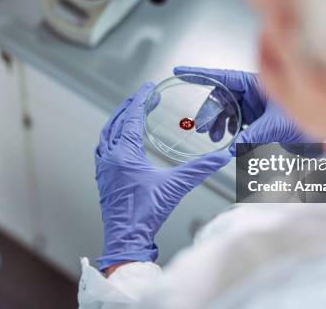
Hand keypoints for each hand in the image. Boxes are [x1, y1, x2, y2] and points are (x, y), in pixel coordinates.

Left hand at [96, 83, 231, 270]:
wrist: (126, 237)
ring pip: (106, 135)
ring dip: (118, 121)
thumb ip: (200, 169)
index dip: (141, 99)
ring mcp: (104, 169)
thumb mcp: (176, 186)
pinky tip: (121, 143)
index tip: (148, 88)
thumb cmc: (145, 213)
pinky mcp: (103, 179)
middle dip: (129, 106)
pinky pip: (104, 150)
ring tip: (130, 113)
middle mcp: (110, 157)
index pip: (131, 117)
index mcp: (124, 153)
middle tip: (142, 96)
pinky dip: (112, 138)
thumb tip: (221, 157)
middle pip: (116, 122)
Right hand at [174, 66, 321, 155]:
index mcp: (258, 84)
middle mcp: (255, 93)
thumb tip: (233, 149)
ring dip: (219, 124)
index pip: (222, 77)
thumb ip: (252, 138)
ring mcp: (257, 106)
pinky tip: (227, 139)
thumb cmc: (311, 117)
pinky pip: (237, 123)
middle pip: (222, 97)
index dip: (200, 74)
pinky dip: (229, 131)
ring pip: (228, 112)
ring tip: (215, 137)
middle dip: (210, 112)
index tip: (181, 71)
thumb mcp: (277, 127)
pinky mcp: (259, 120)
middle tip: (203, 127)